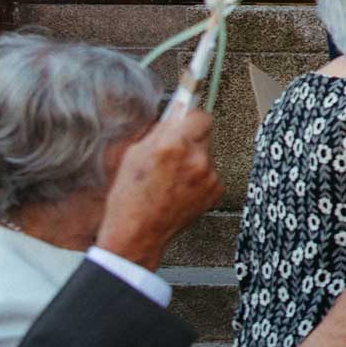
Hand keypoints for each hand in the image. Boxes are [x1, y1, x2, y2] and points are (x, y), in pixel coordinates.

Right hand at [95, 107, 222, 271]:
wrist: (137, 234)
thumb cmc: (129, 198)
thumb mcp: (133, 155)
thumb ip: (159, 131)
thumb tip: (177, 111)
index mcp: (172, 145)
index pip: (199, 114)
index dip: (190, 117)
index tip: (185, 119)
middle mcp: (195, 158)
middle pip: (204, 132)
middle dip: (190, 137)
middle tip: (172, 152)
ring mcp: (208, 176)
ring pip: (206, 153)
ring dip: (193, 159)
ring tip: (171, 177)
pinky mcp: (216, 190)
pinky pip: (209, 173)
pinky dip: (198, 177)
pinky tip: (179, 190)